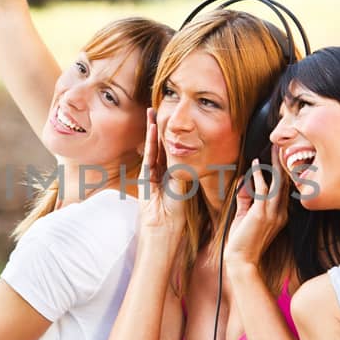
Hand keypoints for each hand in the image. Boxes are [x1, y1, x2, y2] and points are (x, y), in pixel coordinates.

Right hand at [136, 108, 186, 242]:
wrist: (163, 229)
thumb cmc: (176, 216)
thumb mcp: (185, 190)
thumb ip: (186, 174)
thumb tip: (194, 160)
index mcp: (170, 175)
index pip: (171, 151)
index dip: (172, 137)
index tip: (174, 122)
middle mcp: (160, 172)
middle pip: (160, 145)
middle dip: (160, 128)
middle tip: (160, 109)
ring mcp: (151, 174)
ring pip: (153, 147)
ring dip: (152, 129)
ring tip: (152, 112)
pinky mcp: (144, 176)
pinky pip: (149, 155)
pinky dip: (150, 141)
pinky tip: (152, 128)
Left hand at [223, 149, 288, 271]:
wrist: (241, 261)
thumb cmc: (242, 241)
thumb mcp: (244, 216)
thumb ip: (245, 199)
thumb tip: (243, 182)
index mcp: (280, 215)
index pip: (284, 190)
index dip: (283, 173)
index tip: (280, 157)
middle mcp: (280, 214)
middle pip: (285, 184)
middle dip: (283, 164)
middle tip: (281, 147)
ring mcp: (273, 214)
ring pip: (278, 184)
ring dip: (275, 166)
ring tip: (274, 150)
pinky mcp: (261, 214)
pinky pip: (263, 190)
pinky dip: (259, 176)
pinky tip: (256, 165)